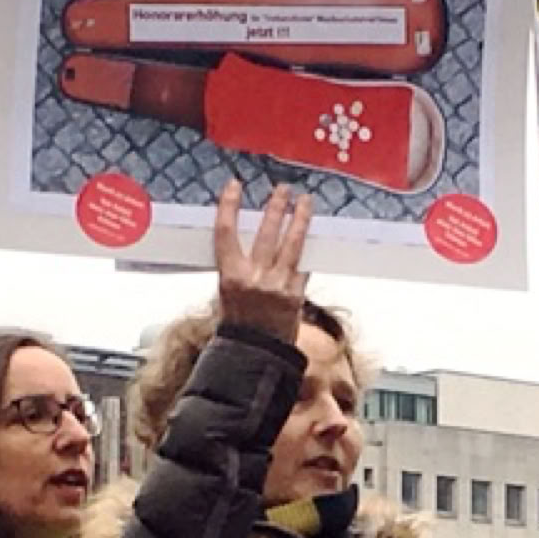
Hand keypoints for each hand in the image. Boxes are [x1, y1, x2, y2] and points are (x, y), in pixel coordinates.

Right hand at [213, 179, 312, 342]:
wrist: (256, 351)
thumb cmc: (238, 323)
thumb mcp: (227, 291)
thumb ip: (238, 265)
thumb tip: (247, 238)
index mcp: (230, 275)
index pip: (226, 232)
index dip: (229, 206)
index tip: (234, 186)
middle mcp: (254, 277)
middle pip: (266, 232)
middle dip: (275, 207)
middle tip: (282, 189)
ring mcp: (277, 284)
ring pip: (290, 243)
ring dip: (298, 219)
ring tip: (304, 201)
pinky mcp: (295, 293)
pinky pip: (304, 265)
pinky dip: (308, 249)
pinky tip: (313, 234)